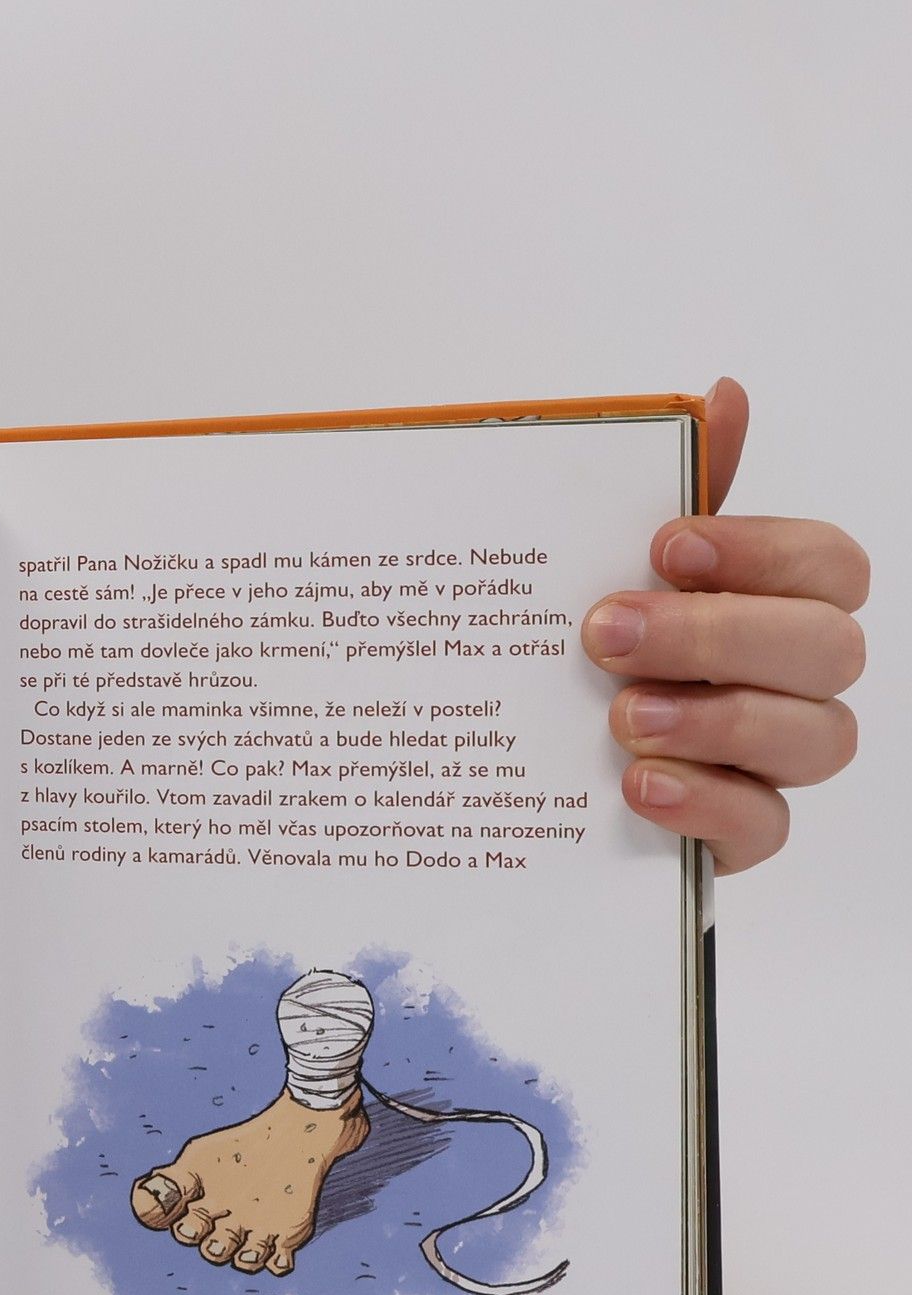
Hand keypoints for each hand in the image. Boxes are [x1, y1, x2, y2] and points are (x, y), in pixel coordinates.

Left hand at [582, 377, 866, 872]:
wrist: (530, 764)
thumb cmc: (598, 651)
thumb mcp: (615, 568)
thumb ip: (677, 492)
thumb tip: (725, 396)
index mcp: (779, 602)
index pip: (828, 564)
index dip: (762, 551)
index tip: (665, 546)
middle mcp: (795, 679)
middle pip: (828, 648)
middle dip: (718, 634)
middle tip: (607, 631)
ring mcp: (774, 761)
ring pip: (817, 739)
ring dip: (719, 720)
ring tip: (623, 717)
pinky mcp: (738, 834)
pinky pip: (765, 827)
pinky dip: (706, 803)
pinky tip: (637, 785)